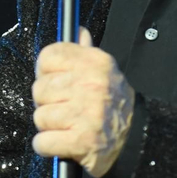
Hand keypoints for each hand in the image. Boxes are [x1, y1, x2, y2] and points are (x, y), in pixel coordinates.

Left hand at [32, 28, 133, 177]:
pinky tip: (64, 142)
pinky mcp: (82, 141)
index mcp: (96, 63)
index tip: (56, 82)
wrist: (137, 140)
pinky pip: (42, 142)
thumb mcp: (105, 73)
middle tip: (65, 109)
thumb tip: (77, 30)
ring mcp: (87, 113)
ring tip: (68, 126)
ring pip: (40, 116)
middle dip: (47, 102)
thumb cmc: (113, 106)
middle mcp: (92, 85)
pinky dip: (48, 147)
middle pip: (39, 88)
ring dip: (49, 126)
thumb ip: (85, 53)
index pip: (48, 56)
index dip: (46, 71)